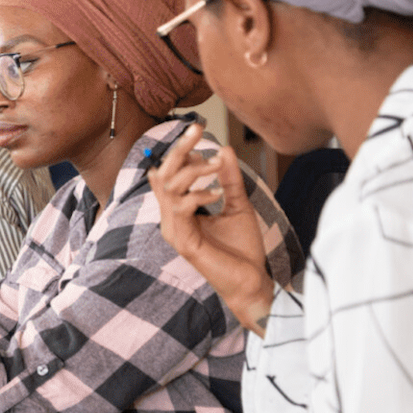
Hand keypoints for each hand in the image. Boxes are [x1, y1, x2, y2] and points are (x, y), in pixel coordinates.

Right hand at [147, 124, 274, 334]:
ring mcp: (173, 230)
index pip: (168, 173)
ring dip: (193, 171)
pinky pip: (181, 209)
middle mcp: (171, 218)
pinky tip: (217, 192)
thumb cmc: (243, 250)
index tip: (199, 130)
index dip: (180, 150)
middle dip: (179, 149)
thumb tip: (224, 149)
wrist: (251, 282)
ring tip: (216, 165)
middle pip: (162, 175)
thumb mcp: (238, 205)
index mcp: (179, 210)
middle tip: (197, 129)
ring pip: (169, 188)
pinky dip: (198, 194)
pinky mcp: (182, 242)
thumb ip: (229, 180)